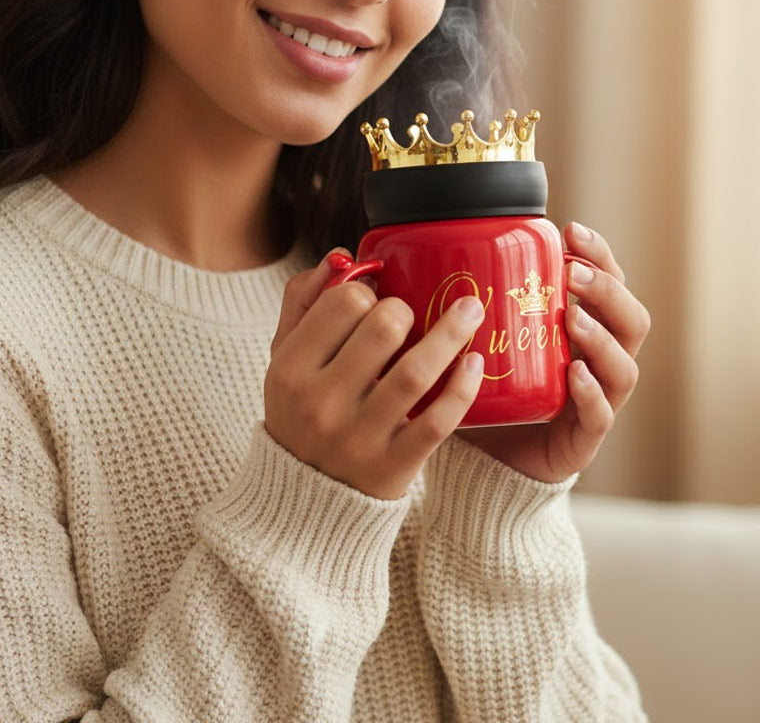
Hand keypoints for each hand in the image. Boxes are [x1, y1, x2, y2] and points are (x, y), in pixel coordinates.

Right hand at [265, 250, 487, 500]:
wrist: (301, 502)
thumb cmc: (300, 412)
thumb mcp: (284, 360)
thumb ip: (303, 302)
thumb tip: (341, 256)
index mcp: (290, 369)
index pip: (342, 304)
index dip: (368, 292)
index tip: (377, 300)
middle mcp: (320, 403)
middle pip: (382, 329)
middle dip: (405, 310)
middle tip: (411, 315)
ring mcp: (357, 438)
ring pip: (415, 371)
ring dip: (450, 333)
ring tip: (472, 310)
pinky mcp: (392, 467)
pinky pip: (437, 421)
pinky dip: (460, 388)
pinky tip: (475, 362)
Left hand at [456, 222, 649, 482]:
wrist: (482, 461)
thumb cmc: (485, 390)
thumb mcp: (479, 337)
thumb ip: (464, 303)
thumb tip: (413, 256)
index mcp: (582, 329)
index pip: (610, 285)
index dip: (600, 256)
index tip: (572, 231)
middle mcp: (598, 363)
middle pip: (631, 321)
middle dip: (608, 291)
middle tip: (573, 274)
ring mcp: (597, 402)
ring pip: (624, 367)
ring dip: (601, 337)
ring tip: (571, 319)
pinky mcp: (583, 441)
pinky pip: (601, 417)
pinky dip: (591, 393)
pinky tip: (575, 374)